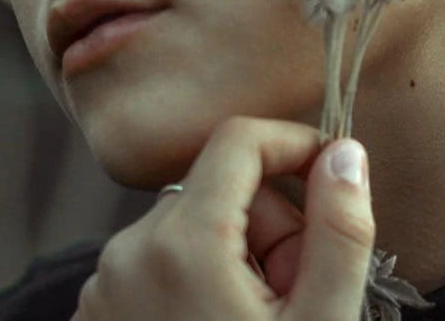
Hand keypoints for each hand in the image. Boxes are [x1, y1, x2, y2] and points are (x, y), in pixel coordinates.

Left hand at [70, 116, 375, 320]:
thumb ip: (340, 230)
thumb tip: (345, 151)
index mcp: (181, 242)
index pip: (240, 140)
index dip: (295, 144)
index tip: (334, 177)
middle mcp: (128, 250)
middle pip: (220, 187)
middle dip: (273, 224)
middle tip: (300, 292)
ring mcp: (105, 285)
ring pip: (193, 224)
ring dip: (240, 254)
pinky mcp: (98, 313)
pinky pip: (162, 260)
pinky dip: (201, 276)